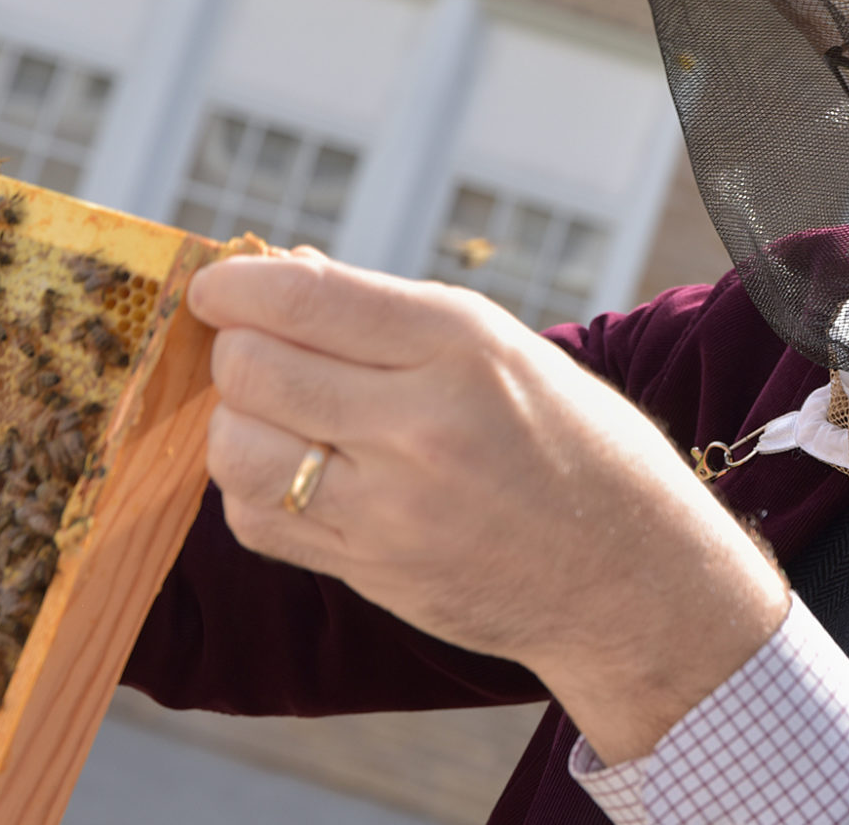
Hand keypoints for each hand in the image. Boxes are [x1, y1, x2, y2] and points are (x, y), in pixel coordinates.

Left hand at [190, 251, 790, 763]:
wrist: (631, 576)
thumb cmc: (572, 443)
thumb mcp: (503, 348)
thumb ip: (388, 314)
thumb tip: (281, 271)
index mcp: (461, 345)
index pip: (303, 298)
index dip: (235, 287)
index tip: (217, 287)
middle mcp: (421, 422)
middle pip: (253, 368)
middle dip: (237, 349)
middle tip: (259, 350)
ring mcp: (390, 506)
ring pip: (236, 447)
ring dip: (237, 422)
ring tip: (277, 414)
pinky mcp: (369, 570)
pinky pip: (254, 520)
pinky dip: (251, 488)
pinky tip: (292, 472)